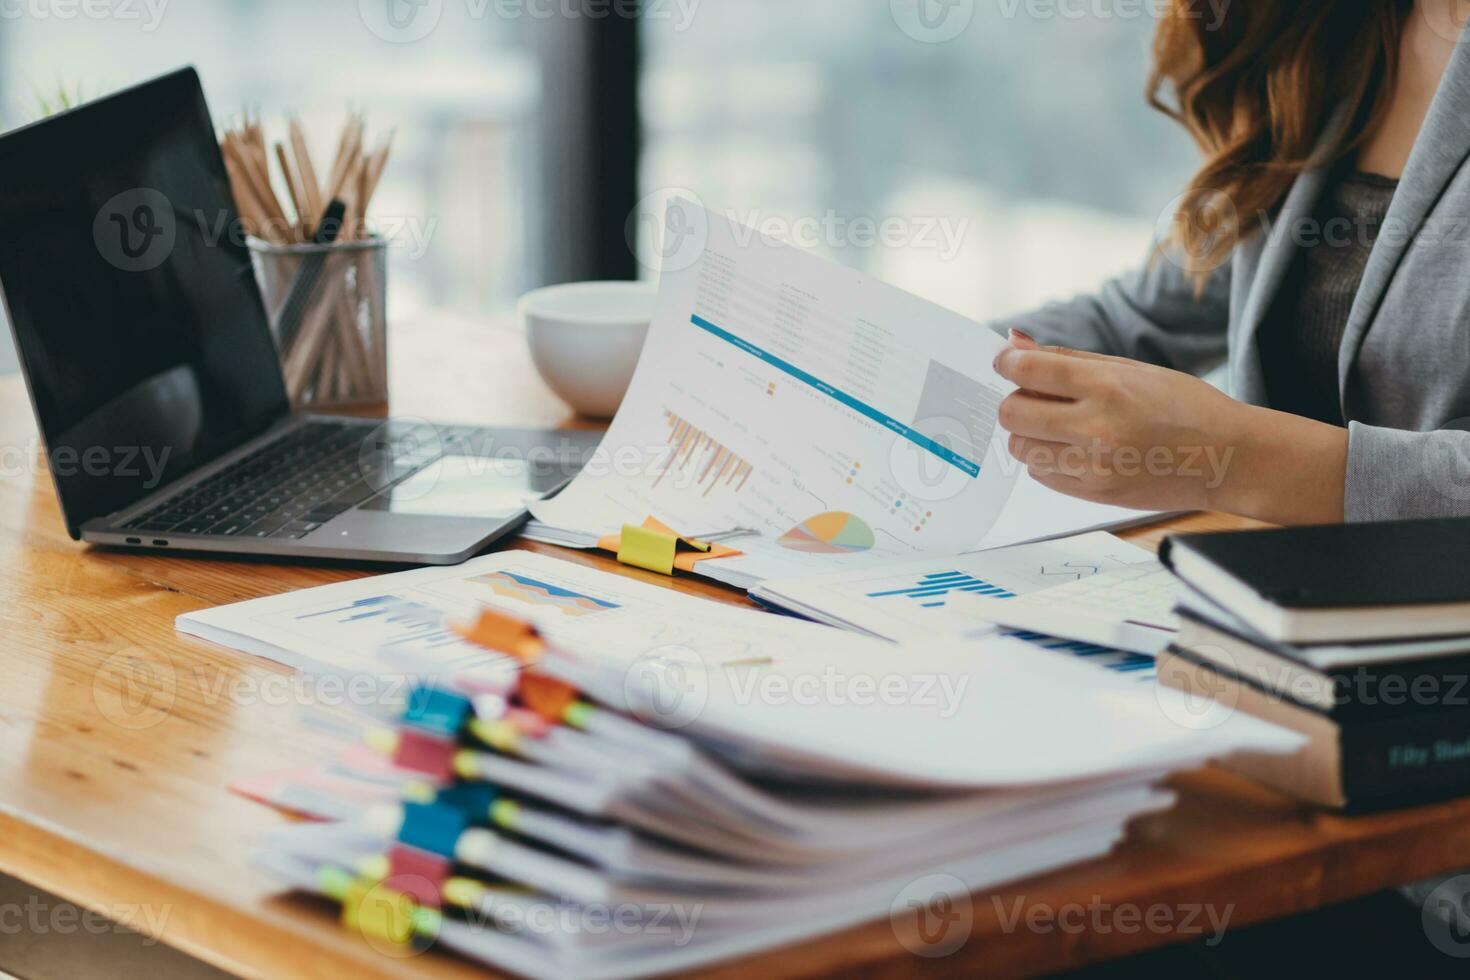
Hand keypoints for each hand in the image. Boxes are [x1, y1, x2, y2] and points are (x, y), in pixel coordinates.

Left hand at [993, 331, 1348, 523]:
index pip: (1029, 371)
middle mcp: (1097, 428)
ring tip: (1062, 425)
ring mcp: (1095, 466)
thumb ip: (1067, 358)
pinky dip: (1046, 458)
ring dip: (1029, 432)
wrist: (1228, 458)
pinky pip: (1041, 474)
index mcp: (1108, 387)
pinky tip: (1074, 448)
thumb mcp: (1131, 369)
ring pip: (1021, 447)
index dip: (1007, 363)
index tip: (1006, 362)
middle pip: (1012, 414)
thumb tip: (1013, 342)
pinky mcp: (1095, 494)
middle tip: (1036, 397)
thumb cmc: (1184, 406)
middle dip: (1016, 401)